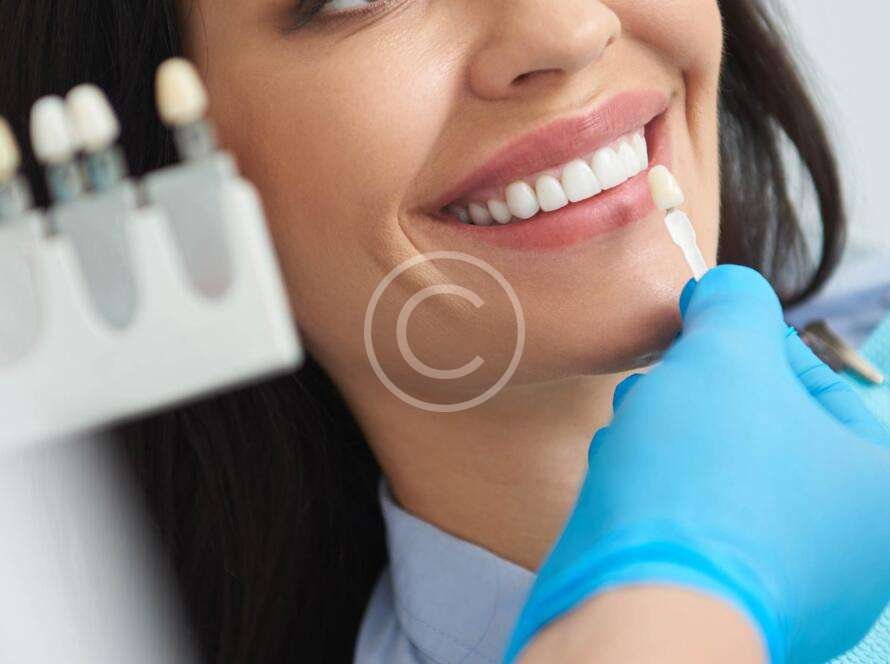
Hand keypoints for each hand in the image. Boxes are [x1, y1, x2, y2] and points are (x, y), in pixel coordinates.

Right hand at [505, 265, 889, 663]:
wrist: (638, 610)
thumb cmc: (704, 478)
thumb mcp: (727, 352)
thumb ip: (734, 302)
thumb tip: (721, 293)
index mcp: (876, 490)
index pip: (817, 384)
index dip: (750, 343)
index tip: (699, 328)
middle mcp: (843, 551)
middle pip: (764, 433)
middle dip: (702, 394)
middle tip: (663, 378)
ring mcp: (780, 589)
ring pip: (721, 480)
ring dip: (672, 437)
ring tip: (635, 422)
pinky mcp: (716, 610)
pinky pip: (691, 529)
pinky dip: (657, 493)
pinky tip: (621, 474)